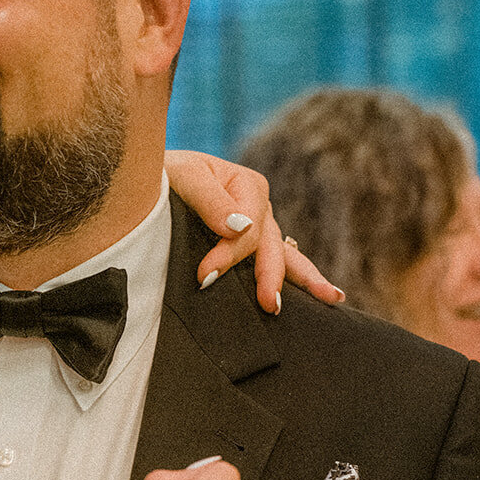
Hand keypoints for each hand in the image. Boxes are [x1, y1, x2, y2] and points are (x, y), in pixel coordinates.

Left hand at [164, 150, 344, 313]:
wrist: (148, 179)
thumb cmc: (164, 174)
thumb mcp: (184, 177)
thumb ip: (210, 200)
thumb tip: (240, 227)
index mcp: (248, 186)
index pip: (248, 229)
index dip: (229, 255)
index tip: (204, 276)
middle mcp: (258, 206)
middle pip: (271, 246)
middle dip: (272, 277)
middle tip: (270, 306)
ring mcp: (256, 226)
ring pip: (283, 255)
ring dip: (305, 279)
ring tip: (332, 298)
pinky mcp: (245, 244)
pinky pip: (270, 261)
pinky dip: (290, 278)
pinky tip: (311, 294)